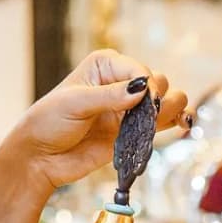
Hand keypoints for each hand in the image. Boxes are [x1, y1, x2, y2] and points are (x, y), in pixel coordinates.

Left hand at [0, 50, 191, 193]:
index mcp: (106, 65)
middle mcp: (121, 82)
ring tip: (154, 124)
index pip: (140, 69)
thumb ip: (109, 96)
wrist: (40, 158)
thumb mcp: (74, 104)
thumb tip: (143, 89)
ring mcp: (130, 109)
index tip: (145, 102)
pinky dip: (177, 122)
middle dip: (158, 98)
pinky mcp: (135, 132)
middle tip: (143, 117)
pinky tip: (182, 126)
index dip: (147, 85)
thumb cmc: (49, 122)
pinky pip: (166, 123)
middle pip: (160, 82)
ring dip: (170, 110)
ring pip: (169, 100)